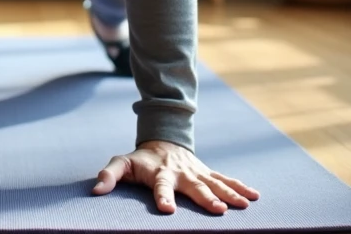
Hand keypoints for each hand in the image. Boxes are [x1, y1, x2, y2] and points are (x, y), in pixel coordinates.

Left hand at [92, 140, 258, 214]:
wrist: (162, 140)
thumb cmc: (140, 160)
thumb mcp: (122, 163)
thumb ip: (109, 174)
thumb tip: (96, 190)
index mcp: (160, 173)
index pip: (161, 186)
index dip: (163, 197)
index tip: (167, 209)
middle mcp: (181, 172)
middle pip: (195, 186)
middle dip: (206, 198)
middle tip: (219, 210)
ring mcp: (196, 172)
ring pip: (215, 183)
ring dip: (229, 193)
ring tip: (243, 205)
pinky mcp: (207, 173)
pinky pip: (225, 179)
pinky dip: (240, 187)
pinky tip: (254, 196)